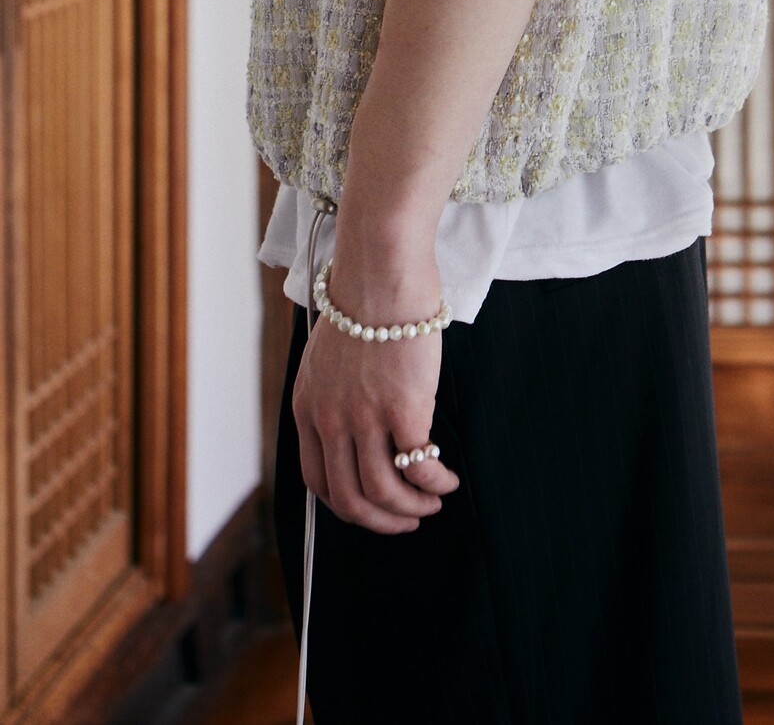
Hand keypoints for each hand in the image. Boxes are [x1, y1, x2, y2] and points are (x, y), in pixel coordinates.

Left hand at [292, 253, 460, 534]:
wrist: (381, 271)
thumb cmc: (364, 300)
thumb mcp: (329, 355)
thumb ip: (335, 393)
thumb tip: (358, 420)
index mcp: (307, 406)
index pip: (318, 479)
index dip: (347, 505)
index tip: (372, 507)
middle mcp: (330, 418)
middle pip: (350, 498)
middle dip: (382, 520)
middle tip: (408, 519)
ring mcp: (365, 417)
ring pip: (384, 492)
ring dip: (412, 508)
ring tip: (433, 501)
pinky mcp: (402, 408)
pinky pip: (418, 466)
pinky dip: (435, 482)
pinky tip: (447, 479)